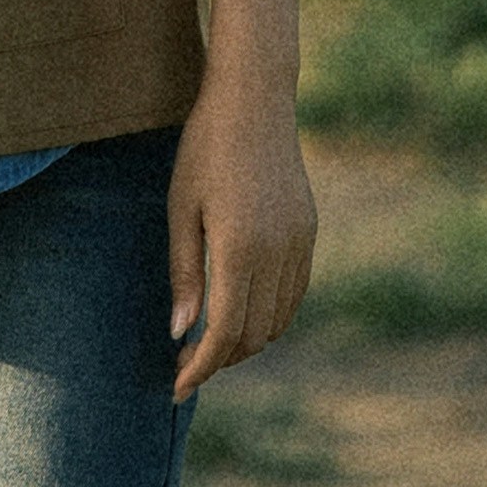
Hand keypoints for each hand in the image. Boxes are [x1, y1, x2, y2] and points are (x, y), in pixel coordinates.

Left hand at [166, 87, 315, 400]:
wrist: (254, 100)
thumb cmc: (203, 151)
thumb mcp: (180, 210)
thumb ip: (183, 275)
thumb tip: (181, 333)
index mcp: (239, 248)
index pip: (224, 332)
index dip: (200, 366)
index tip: (177, 386)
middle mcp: (277, 252)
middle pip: (254, 334)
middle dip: (221, 359)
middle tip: (186, 366)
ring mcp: (299, 242)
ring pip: (278, 319)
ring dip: (247, 341)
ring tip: (211, 344)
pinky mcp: (309, 232)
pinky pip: (294, 293)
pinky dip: (271, 315)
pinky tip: (243, 313)